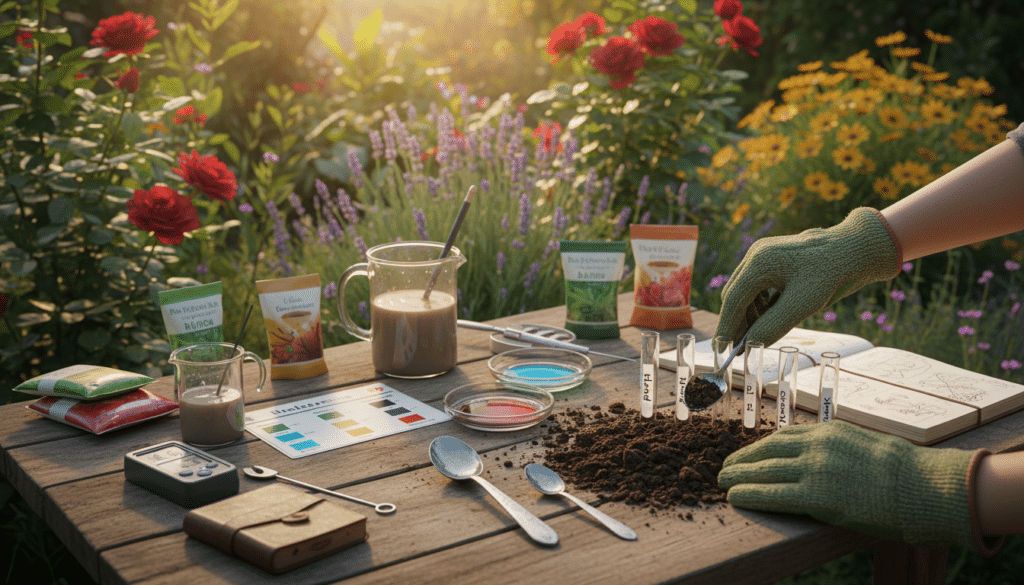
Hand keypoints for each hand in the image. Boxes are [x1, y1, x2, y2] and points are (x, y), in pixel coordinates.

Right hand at [714, 207, 900, 347]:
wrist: (854, 248)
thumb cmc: (831, 275)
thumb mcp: (803, 305)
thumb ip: (772, 326)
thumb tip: (748, 347)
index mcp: (759, 263)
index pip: (733, 300)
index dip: (726, 327)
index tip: (722, 350)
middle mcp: (756, 255)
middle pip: (735, 295)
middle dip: (736, 322)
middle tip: (739, 348)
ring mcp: (762, 254)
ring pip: (744, 290)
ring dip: (748, 313)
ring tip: (758, 333)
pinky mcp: (772, 257)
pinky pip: (756, 284)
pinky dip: (758, 302)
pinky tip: (769, 315)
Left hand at [718, 421, 980, 547]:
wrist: (923, 487)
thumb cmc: (904, 472)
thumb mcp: (865, 445)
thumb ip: (838, 448)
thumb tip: (821, 458)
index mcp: (829, 432)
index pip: (783, 437)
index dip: (759, 447)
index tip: (747, 453)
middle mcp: (817, 446)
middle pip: (767, 451)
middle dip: (743, 460)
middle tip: (724, 467)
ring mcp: (815, 470)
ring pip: (764, 471)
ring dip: (738, 476)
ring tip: (722, 481)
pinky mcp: (816, 496)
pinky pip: (772, 494)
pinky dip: (749, 494)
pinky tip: (734, 496)